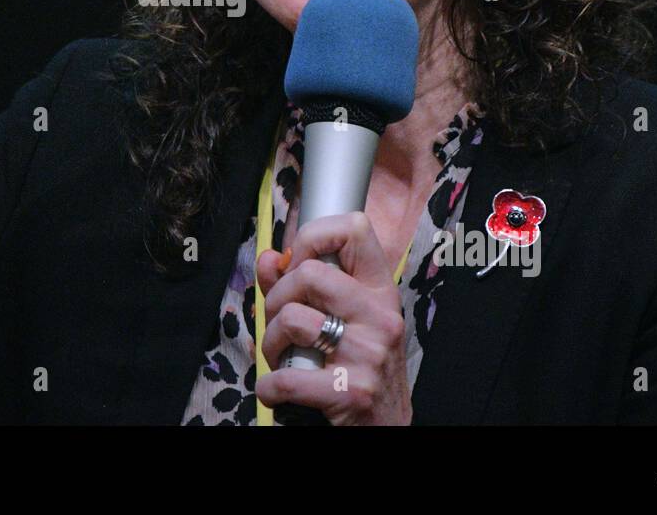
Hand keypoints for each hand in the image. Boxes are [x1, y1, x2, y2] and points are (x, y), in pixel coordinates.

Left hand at [255, 212, 412, 424]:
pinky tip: (276, 392)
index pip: (354, 229)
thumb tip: (269, 259)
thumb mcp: (343, 321)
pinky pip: (286, 377)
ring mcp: (368, 353)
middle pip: (310, 273)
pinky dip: (269, 388)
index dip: (313, 236)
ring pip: (293, 318)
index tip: (297, 263)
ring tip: (279, 357)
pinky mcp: (351, 391)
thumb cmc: (360, 369)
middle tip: (280, 322)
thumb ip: (300, 286)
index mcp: (380, 292)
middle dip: (278, 298)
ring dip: (270, 342)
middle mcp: (380, 317)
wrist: (387, 428)